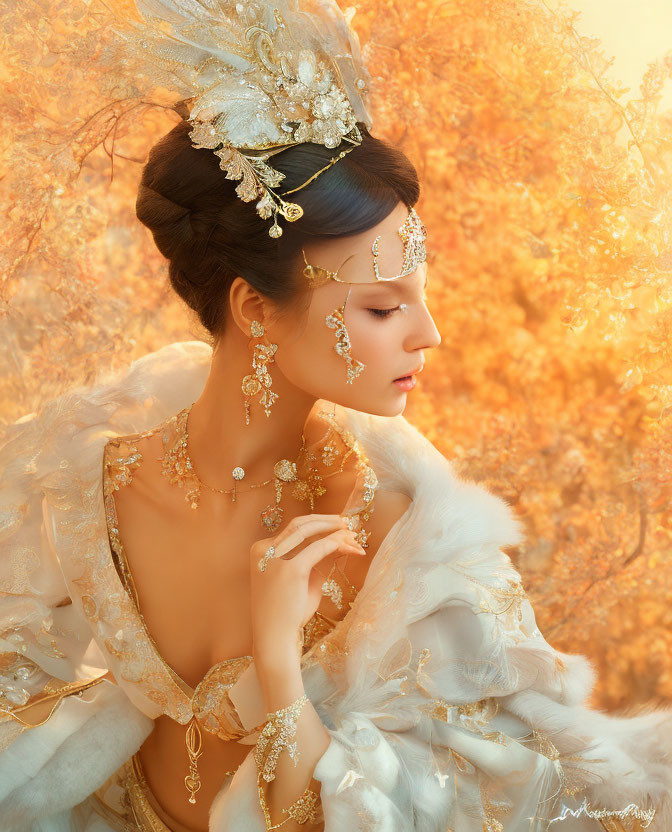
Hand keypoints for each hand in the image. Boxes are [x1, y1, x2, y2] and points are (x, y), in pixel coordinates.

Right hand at [249, 513, 364, 662]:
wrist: (275, 639)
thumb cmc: (287, 613)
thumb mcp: (301, 580)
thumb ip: (316, 559)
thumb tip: (339, 540)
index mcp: (261, 551)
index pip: (292, 529)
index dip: (317, 523)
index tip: (336, 524)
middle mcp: (264, 550)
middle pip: (299, 524)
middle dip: (326, 521)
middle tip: (347, 523)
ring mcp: (275, 559)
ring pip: (308, 532)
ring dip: (333, 530)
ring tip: (352, 533)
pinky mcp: (291, 570)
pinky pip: (318, 548)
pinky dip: (336, 544)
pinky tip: (351, 547)